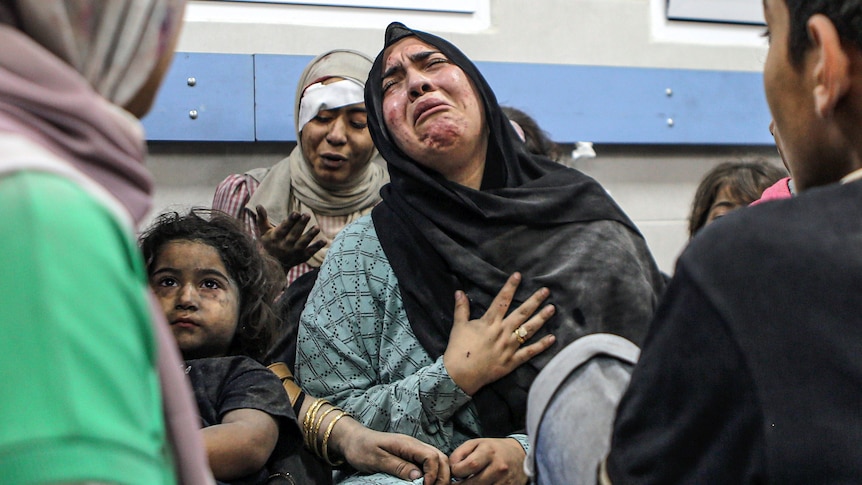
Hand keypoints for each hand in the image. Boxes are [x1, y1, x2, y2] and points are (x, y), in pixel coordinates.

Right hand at [255, 205, 324, 269]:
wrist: (272, 266)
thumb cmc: (268, 244)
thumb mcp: (264, 232)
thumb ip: (262, 219)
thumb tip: (258, 205)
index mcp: (276, 237)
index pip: (284, 228)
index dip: (290, 221)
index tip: (296, 213)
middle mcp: (285, 245)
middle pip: (294, 234)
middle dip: (301, 225)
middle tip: (307, 214)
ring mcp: (294, 252)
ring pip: (302, 243)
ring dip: (310, 235)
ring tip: (317, 227)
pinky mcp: (301, 257)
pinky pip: (310, 252)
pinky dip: (317, 247)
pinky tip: (324, 241)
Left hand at [332, 417, 450, 484]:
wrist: (353, 439)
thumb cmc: (361, 448)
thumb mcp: (376, 459)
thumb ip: (398, 466)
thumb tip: (418, 476)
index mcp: (407, 444)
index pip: (432, 456)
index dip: (433, 474)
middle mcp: (415, 445)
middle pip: (440, 458)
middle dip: (442, 476)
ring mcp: (414, 450)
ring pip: (438, 460)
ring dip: (440, 475)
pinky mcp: (411, 456)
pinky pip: (429, 463)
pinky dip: (434, 473)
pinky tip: (428, 483)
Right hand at [443, 272, 555, 394]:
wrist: (460, 374)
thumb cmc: (458, 349)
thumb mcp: (458, 326)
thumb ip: (461, 308)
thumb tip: (459, 291)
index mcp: (489, 322)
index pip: (502, 300)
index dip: (510, 287)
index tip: (518, 275)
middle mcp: (502, 332)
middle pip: (521, 313)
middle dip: (534, 300)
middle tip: (546, 291)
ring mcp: (509, 347)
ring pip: (529, 330)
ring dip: (541, 318)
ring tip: (552, 308)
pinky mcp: (512, 361)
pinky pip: (530, 352)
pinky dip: (542, 346)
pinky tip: (552, 338)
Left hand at [449, 438, 527, 483]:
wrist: (519, 455)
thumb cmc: (494, 449)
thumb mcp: (476, 443)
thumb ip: (460, 453)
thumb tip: (451, 468)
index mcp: (489, 452)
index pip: (469, 466)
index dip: (457, 471)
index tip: (455, 472)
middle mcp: (499, 467)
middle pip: (474, 483)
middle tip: (458, 483)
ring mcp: (505, 480)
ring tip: (469, 482)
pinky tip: (480, 484)